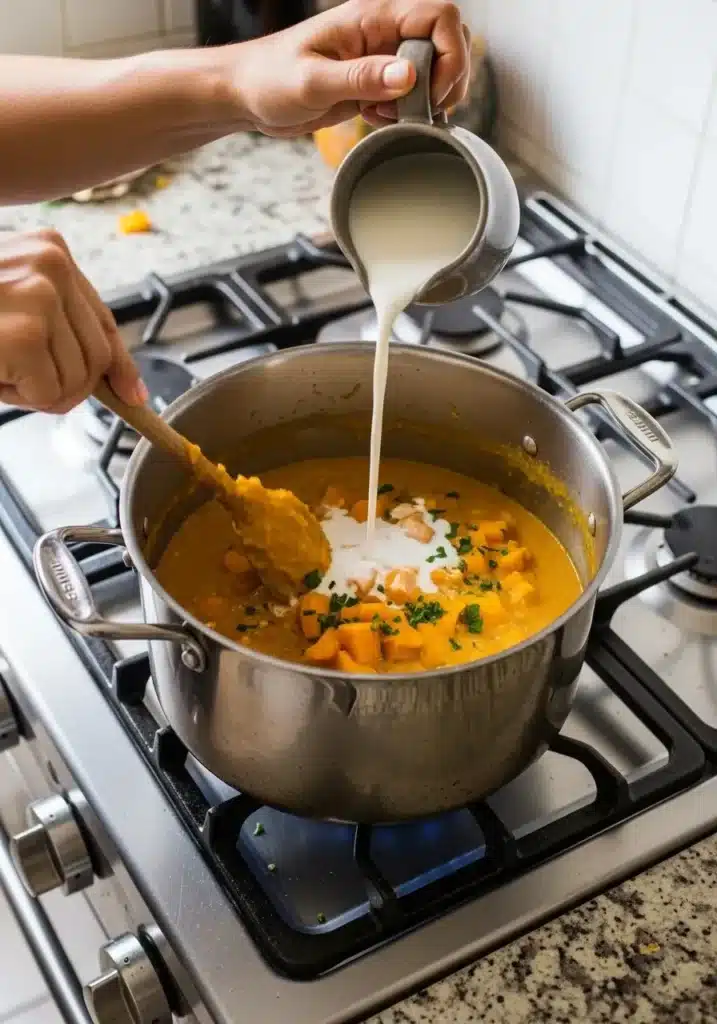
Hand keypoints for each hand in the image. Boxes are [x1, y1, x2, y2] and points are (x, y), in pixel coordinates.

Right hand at [0, 229, 145, 412]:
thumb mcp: (14, 311)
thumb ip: (65, 335)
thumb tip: (128, 389)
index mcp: (50, 249)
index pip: (103, 320)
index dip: (117, 365)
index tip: (131, 394)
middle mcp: (52, 262)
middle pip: (96, 357)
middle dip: (62, 384)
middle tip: (13, 375)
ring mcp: (41, 292)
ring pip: (77, 381)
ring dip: (35, 391)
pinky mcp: (26, 330)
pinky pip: (50, 394)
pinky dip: (19, 398)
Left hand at [233, 0, 470, 135]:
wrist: (248, 95)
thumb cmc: (269, 79)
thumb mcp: (314, 82)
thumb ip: (362, 78)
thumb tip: (408, 76)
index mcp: (372, 15)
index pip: (440, 15)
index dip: (450, 54)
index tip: (430, 92)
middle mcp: (383, 31)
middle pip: (448, 41)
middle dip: (446, 81)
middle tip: (421, 111)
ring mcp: (381, 56)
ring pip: (434, 69)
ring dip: (427, 100)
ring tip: (393, 116)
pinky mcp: (375, 81)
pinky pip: (412, 93)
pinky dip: (407, 112)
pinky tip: (378, 119)